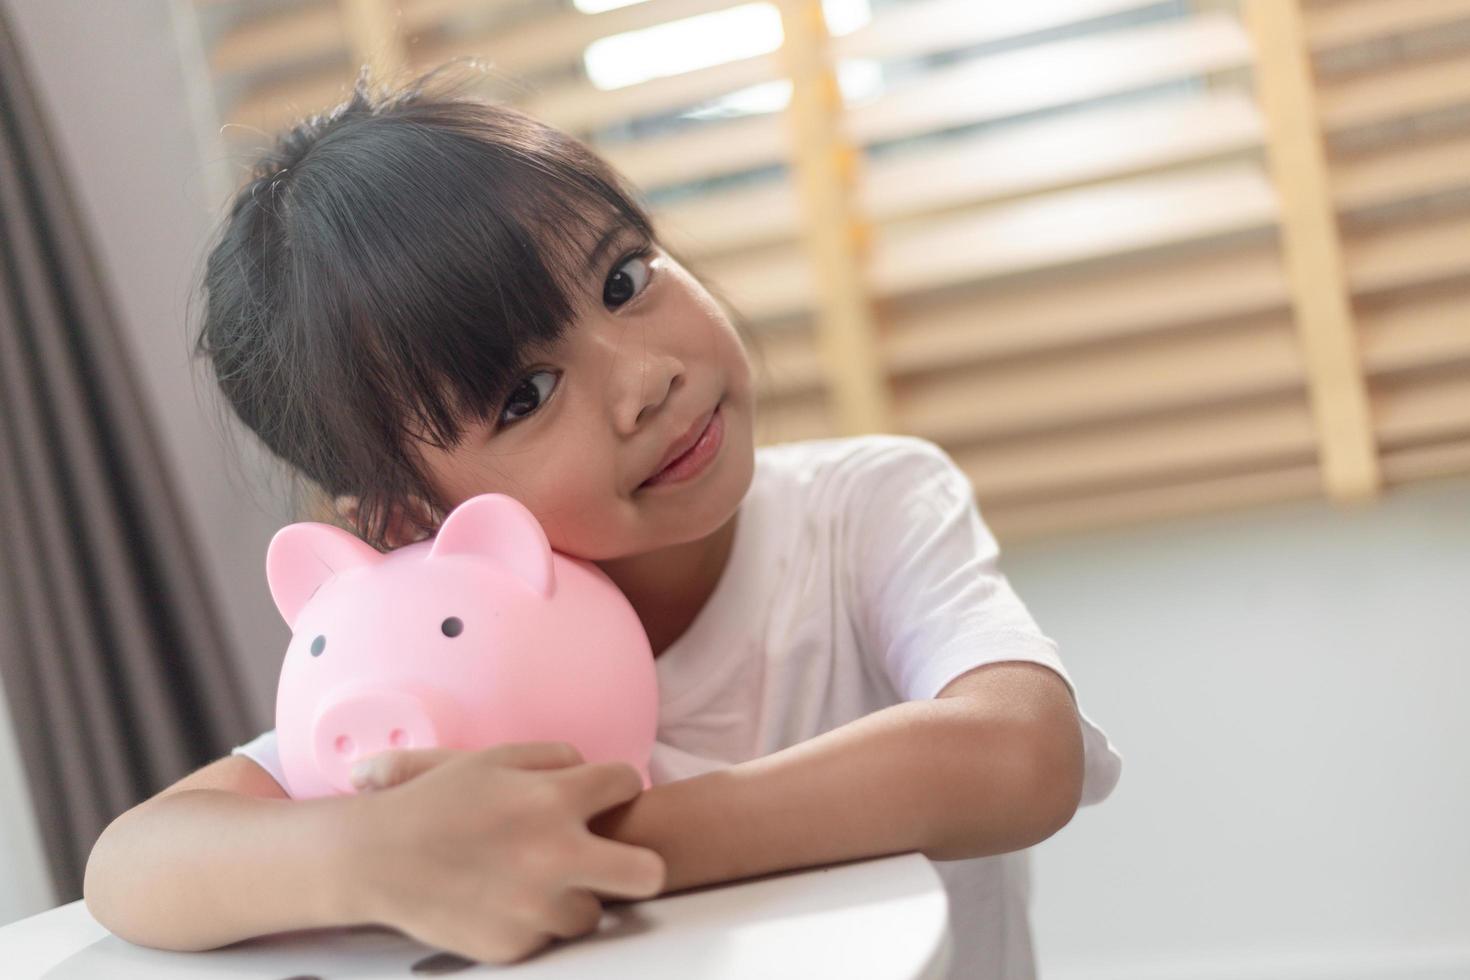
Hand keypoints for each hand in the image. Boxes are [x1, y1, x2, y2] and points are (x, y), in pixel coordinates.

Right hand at [344, 742, 664, 964]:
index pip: (627, 784)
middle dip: (641, 862)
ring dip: (576, 895)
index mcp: (553, 801)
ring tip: (537, 878)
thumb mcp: (494, 758)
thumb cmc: (434, 802)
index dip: (617, 785)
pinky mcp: (514, 947)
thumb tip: (591, 771)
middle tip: (616, 856)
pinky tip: (502, 898)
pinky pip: (547, 937)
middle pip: (647, 872)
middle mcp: (555, 858)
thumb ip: (554, 758)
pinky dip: (533, 921)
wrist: (375, 859)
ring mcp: (536, 909)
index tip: (604, 794)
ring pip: (594, 913)